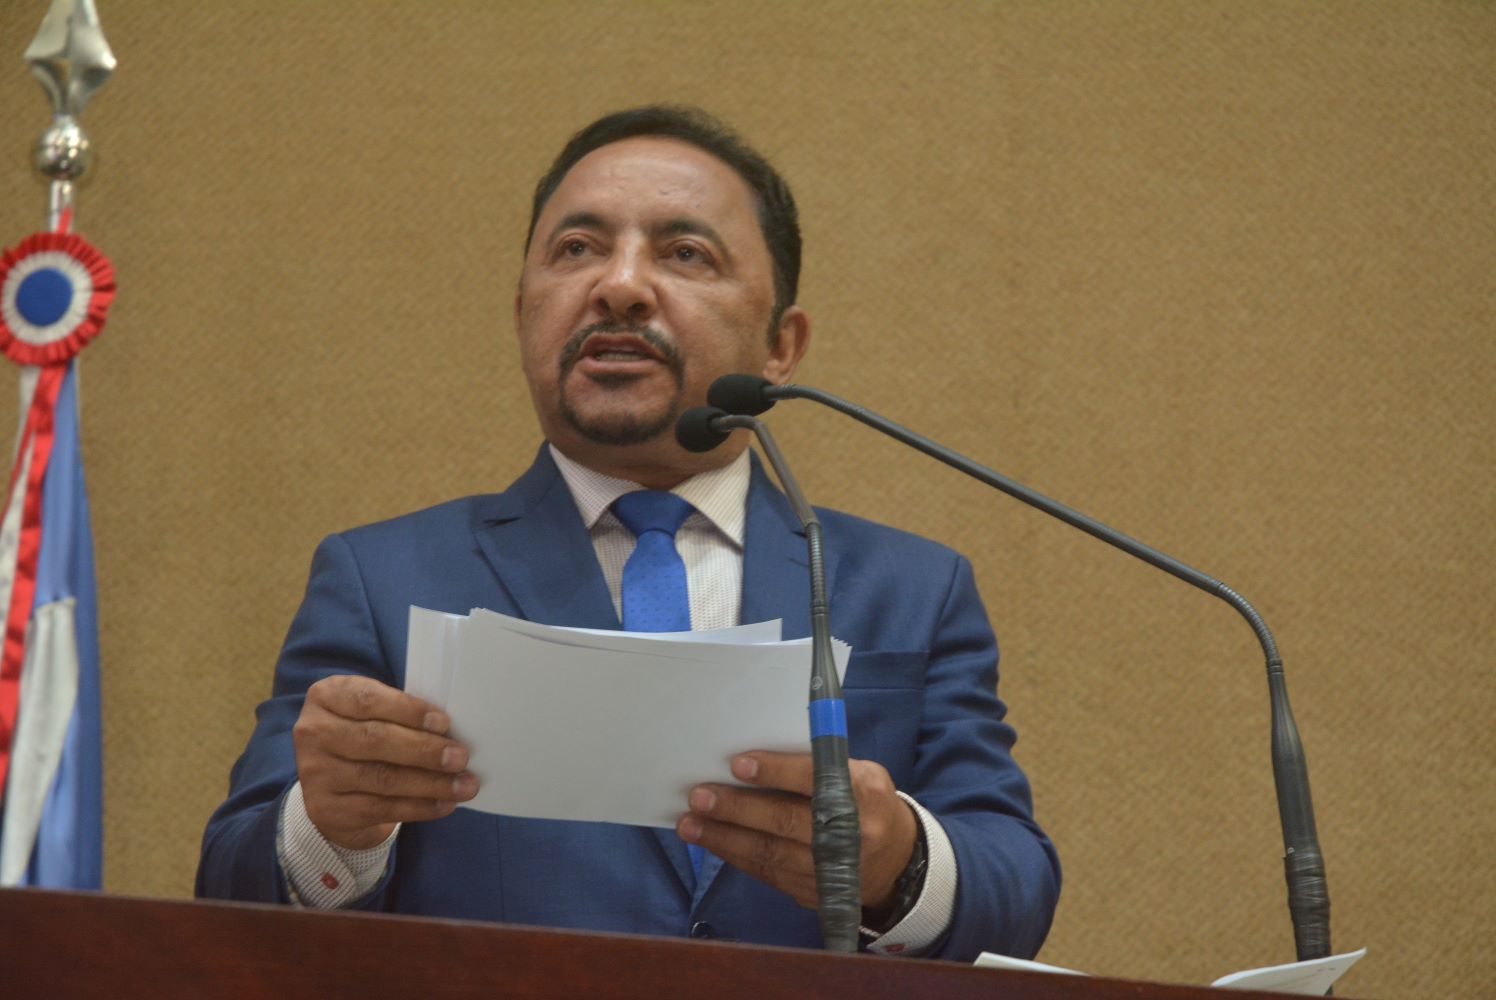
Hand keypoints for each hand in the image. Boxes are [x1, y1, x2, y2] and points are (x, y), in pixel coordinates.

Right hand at [291, 674, 477, 849]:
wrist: (330, 783)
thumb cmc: (364, 733)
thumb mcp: (372, 712)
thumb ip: (400, 712)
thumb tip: (452, 730)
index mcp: (326, 696)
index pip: (368, 700)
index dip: (408, 710)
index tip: (444, 723)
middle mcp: (314, 732)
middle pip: (376, 740)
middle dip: (424, 750)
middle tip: (460, 757)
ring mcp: (315, 772)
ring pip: (381, 778)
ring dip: (430, 783)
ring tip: (464, 785)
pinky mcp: (325, 808)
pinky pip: (379, 809)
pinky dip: (418, 807)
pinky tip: (444, 804)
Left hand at [676, 751, 917, 912]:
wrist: (896, 862)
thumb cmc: (866, 802)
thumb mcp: (859, 773)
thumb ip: (819, 764)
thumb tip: (757, 758)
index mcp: (864, 793)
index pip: (815, 779)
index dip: (776, 772)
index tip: (738, 763)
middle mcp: (850, 834)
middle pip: (786, 822)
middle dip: (738, 809)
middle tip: (700, 796)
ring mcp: (831, 870)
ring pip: (769, 853)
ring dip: (724, 838)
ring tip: (690, 824)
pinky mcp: (814, 892)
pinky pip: (767, 873)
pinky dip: (736, 856)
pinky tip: (711, 841)